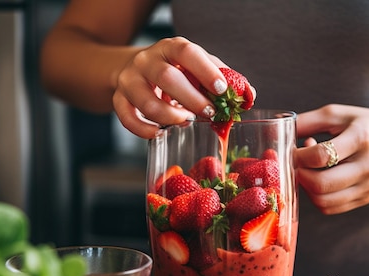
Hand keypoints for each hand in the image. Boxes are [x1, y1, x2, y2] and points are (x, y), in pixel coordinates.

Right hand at [113, 36, 228, 137]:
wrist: (133, 70)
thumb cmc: (174, 71)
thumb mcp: (196, 68)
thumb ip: (222, 79)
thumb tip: (249, 97)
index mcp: (171, 48)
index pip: (187, 52)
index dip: (205, 70)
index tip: (221, 89)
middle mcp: (147, 60)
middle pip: (166, 77)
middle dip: (191, 98)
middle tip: (208, 113)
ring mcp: (130, 79)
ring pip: (145, 100)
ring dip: (169, 116)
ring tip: (185, 122)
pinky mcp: (118, 98)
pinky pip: (127, 117)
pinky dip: (144, 130)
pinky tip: (160, 134)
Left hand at [293, 104, 368, 213]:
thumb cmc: (365, 124)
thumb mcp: (338, 113)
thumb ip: (308, 121)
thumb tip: (278, 128)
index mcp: (361, 138)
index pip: (321, 156)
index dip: (298, 157)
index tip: (293, 150)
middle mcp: (368, 165)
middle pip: (321, 185)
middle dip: (300, 176)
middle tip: (297, 164)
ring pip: (323, 201)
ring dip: (306, 189)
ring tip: (310, 171)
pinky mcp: (366, 198)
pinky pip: (330, 207)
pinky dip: (317, 197)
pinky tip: (320, 178)